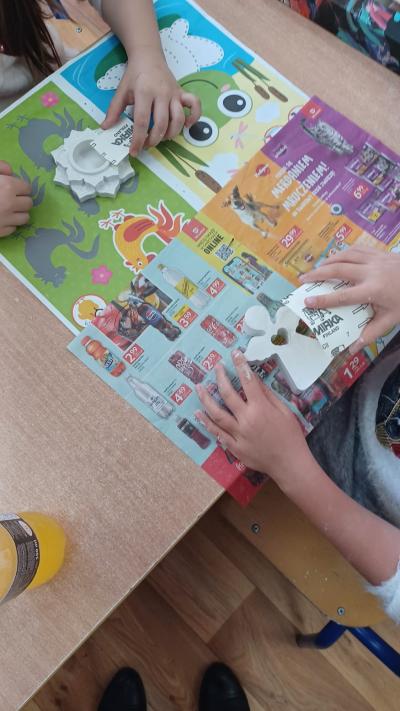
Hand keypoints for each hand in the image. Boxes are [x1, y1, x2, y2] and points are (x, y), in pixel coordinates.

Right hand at [0, 161, 31, 236]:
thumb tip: (10, 169)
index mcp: (7, 187)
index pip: (27, 188)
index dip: (21, 187)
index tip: (15, 188)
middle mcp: (10, 204)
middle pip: (29, 203)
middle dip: (22, 200)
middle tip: (13, 198)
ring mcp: (6, 220)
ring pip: (25, 218)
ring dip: (19, 213)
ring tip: (10, 209)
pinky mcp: (1, 232)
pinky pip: (14, 228)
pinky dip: (10, 224)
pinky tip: (3, 219)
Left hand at [102, 50, 200, 155]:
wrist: (148, 56)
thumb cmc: (134, 75)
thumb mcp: (121, 91)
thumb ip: (114, 110)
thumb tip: (106, 127)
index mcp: (144, 92)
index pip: (141, 121)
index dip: (137, 140)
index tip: (134, 151)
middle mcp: (162, 93)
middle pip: (161, 124)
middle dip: (153, 140)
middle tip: (146, 145)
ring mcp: (174, 93)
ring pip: (178, 119)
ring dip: (171, 134)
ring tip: (161, 138)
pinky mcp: (182, 93)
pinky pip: (195, 106)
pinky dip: (194, 117)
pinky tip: (185, 125)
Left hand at [195, 351, 306, 484]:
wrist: (289, 464)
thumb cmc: (291, 436)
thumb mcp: (284, 411)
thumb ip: (267, 395)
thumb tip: (254, 379)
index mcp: (261, 408)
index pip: (248, 380)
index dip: (240, 364)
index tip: (235, 353)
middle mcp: (246, 419)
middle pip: (227, 394)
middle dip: (220, 378)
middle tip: (216, 367)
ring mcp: (238, 435)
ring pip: (216, 414)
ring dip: (205, 399)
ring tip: (199, 388)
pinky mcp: (234, 448)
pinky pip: (217, 433)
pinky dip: (207, 423)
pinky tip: (200, 414)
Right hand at [299, 246, 399, 350]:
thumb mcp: (392, 319)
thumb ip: (371, 332)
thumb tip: (352, 349)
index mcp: (373, 291)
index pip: (343, 296)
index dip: (324, 300)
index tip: (307, 302)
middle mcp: (371, 272)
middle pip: (338, 270)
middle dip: (318, 274)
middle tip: (303, 279)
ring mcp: (375, 259)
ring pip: (345, 255)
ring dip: (327, 261)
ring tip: (316, 269)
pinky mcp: (379, 252)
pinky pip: (356, 249)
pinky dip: (342, 253)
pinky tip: (335, 258)